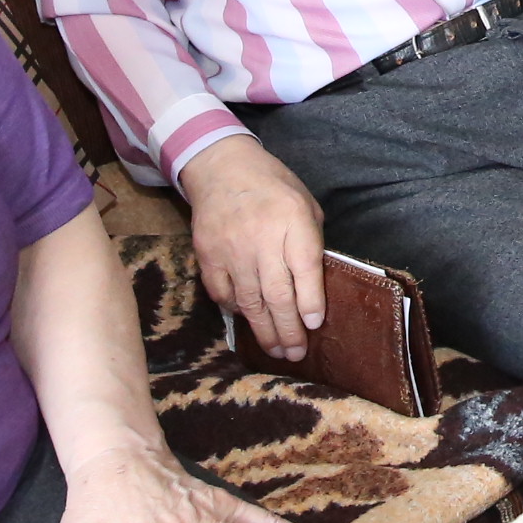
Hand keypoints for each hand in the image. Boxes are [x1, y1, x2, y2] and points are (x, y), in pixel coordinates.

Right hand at [175, 135, 325, 361]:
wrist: (221, 168)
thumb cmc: (273, 186)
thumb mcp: (305, 203)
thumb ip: (310, 241)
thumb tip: (315, 286)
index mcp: (293, 220)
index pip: (305, 269)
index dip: (310, 301)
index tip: (315, 325)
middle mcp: (261, 238)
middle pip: (277, 294)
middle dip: (288, 329)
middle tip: (296, 354)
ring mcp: (231, 249)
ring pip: (249, 301)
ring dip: (264, 330)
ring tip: (277, 351)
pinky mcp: (207, 256)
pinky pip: (222, 293)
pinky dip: (236, 311)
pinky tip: (249, 322)